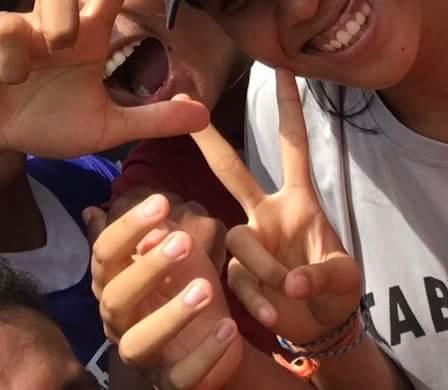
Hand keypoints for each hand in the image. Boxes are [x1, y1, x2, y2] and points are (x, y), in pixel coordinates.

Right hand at [0, 0, 208, 156]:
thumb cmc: (44, 123)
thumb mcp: (103, 128)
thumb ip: (151, 119)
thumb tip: (203, 115)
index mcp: (88, 31)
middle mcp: (54, 19)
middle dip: (66, 15)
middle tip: (64, 49)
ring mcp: (18, 25)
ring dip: (46, 30)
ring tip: (27, 72)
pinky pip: (5, 31)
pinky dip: (9, 62)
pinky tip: (6, 80)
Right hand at [89, 194, 242, 388]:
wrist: (212, 338)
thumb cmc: (183, 286)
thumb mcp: (170, 256)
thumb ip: (142, 234)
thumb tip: (92, 211)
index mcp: (116, 284)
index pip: (105, 255)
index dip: (128, 228)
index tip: (161, 201)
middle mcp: (120, 321)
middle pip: (117, 298)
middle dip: (148, 269)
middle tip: (183, 242)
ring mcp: (143, 356)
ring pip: (140, 343)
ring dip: (172, 315)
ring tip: (206, 289)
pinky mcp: (171, 381)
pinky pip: (181, 376)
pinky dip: (205, 354)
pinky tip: (228, 327)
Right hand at [193, 69, 363, 346]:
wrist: (322, 327)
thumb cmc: (337, 290)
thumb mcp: (344, 279)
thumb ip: (321, 276)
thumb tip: (293, 282)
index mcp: (300, 200)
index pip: (293, 145)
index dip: (290, 109)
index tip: (285, 69)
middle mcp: (268, 214)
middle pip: (234, 171)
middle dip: (212, 143)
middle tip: (192, 113)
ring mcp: (251, 242)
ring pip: (238, 239)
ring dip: (266, 270)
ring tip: (292, 293)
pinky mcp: (237, 274)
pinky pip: (238, 279)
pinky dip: (260, 300)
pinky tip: (279, 314)